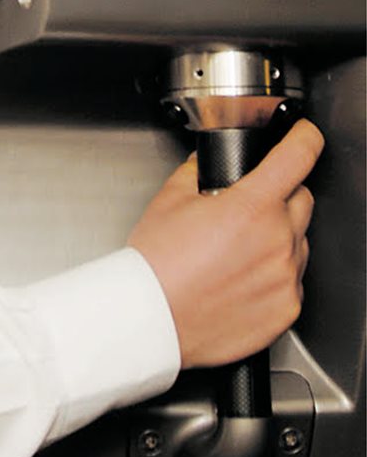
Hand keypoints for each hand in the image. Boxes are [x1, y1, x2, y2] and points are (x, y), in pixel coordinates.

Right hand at [128, 118, 323, 367]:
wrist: (152, 320)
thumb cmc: (157, 265)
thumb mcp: (170, 199)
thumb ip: (199, 171)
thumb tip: (210, 163)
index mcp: (252, 205)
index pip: (299, 155)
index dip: (304, 138)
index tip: (303, 136)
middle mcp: (277, 240)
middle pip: (302, 199)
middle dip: (281, 196)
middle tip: (249, 209)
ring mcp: (286, 277)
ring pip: (299, 241)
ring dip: (279, 237)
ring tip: (239, 252)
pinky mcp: (287, 309)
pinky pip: (294, 280)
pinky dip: (276, 275)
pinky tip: (243, 279)